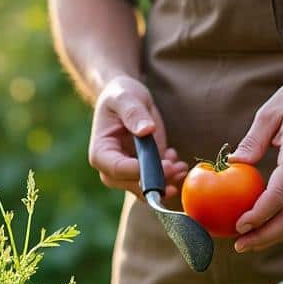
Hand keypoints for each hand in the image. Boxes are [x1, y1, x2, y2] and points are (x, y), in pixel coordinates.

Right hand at [88, 76, 188, 197]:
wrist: (126, 97)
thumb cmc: (120, 94)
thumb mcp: (125, 97)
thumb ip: (133, 113)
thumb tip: (146, 130)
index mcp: (101, 151)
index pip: (117, 170)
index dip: (141, 171)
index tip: (165, 164)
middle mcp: (111, 167)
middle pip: (131, 185)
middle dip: (156, 181)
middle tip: (177, 169)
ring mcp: (127, 170)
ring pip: (145, 188)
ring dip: (166, 183)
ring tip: (181, 167)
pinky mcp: (143, 169)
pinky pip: (155, 182)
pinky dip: (169, 176)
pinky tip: (177, 160)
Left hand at [229, 64, 282, 251]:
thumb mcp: (271, 112)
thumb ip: (252, 141)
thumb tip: (233, 164)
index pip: (279, 195)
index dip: (258, 215)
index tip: (238, 226)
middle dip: (265, 236)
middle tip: (239, 245)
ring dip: (275, 235)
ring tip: (248, 242)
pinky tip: (264, 227)